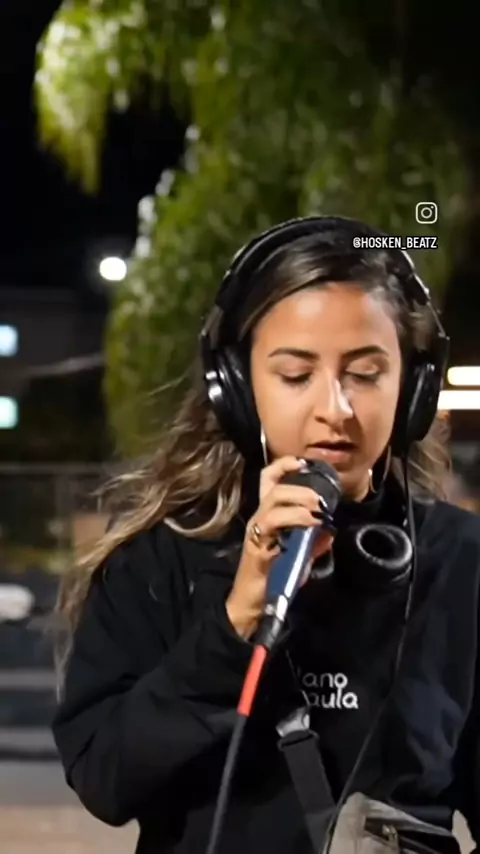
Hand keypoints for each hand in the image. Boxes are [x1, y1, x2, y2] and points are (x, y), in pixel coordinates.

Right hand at [226, 456, 333, 639]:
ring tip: (316, 513)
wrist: (252, 603)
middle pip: (273, 489)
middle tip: (320, 500)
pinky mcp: (257, 547)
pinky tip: (310, 527)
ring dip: (299, 504)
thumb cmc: (273, 577)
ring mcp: (256, 532)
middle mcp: (259, 518)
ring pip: (273, 504)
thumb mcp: (299, 557)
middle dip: (300, 489)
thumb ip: (314, 543)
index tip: (305, 462)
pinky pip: (273, 528)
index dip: (285, 465)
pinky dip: (295, 522)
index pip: (269, 480)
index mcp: (267, 515)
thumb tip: (331, 531)